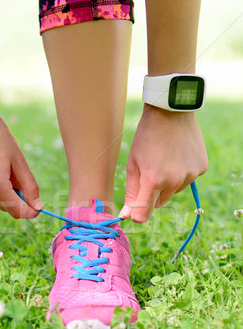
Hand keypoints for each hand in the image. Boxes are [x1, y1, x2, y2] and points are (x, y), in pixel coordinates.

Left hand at [120, 104, 207, 222]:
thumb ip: (132, 192)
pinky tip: (177, 156)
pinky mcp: (201, 168)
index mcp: (153, 180)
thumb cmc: (146, 138)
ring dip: (167, 183)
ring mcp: (190, 175)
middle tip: (148, 172)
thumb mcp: (133, 164)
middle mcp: (174, 181)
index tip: (133, 209)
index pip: (144, 214)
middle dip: (151, 195)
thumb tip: (128, 215)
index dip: (137, 214)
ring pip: (173, 192)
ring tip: (164, 160)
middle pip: (159, 203)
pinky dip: (181, 173)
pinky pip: (187, 180)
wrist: (171, 113)